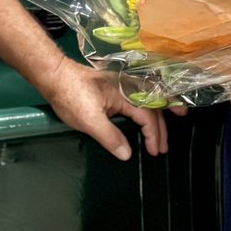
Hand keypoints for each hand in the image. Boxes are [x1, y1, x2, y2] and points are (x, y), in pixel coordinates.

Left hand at [40, 60, 169, 159]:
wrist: (55, 75)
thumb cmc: (71, 96)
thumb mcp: (88, 120)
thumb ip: (110, 136)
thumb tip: (128, 154)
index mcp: (125, 93)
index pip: (147, 116)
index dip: (153, 135)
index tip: (155, 151)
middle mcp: (127, 87)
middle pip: (151, 107)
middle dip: (161, 128)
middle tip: (164, 147)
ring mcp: (121, 85)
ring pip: (148, 98)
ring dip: (161, 111)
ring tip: (176, 117)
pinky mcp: (114, 86)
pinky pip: (139, 95)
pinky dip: (150, 103)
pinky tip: (151, 108)